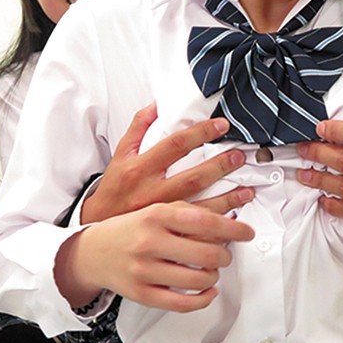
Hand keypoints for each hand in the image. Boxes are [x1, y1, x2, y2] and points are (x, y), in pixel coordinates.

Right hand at [56, 202, 254, 311]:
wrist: (92, 252)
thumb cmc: (131, 229)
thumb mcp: (155, 210)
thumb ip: (187, 214)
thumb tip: (225, 224)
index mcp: (155, 215)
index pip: (203, 221)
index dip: (231, 228)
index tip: (246, 233)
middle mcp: (149, 242)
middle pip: (204, 253)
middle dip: (224, 255)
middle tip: (224, 254)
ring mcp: (144, 270)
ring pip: (196, 279)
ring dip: (213, 276)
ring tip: (211, 270)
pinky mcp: (141, 294)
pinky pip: (181, 303)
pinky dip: (202, 299)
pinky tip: (207, 291)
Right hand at [82, 104, 253, 222]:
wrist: (95, 228)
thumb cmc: (113, 190)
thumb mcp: (120, 155)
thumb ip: (138, 128)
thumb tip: (157, 105)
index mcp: (138, 168)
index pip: (175, 145)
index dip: (200, 133)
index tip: (221, 126)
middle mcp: (149, 192)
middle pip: (191, 177)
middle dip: (219, 166)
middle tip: (239, 156)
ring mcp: (158, 216)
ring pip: (198, 209)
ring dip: (226, 200)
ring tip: (247, 191)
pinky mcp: (163, 237)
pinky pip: (194, 234)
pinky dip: (214, 228)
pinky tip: (231, 222)